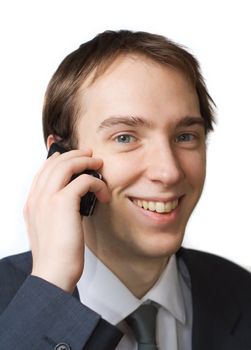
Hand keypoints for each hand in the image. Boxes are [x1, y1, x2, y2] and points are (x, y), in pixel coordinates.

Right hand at [23, 149, 109, 292]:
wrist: (53, 272)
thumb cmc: (55, 255)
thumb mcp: (50, 229)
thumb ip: (55, 212)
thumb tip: (73, 201)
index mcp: (33, 203)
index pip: (44, 171)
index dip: (59, 159)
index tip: (73, 157)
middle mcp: (37, 197)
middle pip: (55, 163)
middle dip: (74, 155)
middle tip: (89, 155)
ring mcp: (47, 198)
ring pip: (67, 165)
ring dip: (85, 161)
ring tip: (98, 164)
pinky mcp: (62, 202)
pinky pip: (83, 180)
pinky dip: (96, 183)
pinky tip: (103, 193)